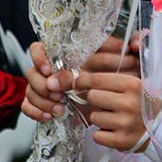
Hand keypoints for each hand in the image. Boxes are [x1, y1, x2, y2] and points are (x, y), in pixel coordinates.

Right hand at [21, 38, 139, 121]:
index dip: (40, 58)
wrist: (111, 101)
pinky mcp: (42, 104)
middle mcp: (49, 71)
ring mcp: (44, 88)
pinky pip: (27, 106)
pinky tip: (50, 116)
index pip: (38, 49)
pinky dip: (35, 112)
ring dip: (42, 101)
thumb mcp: (123, 60)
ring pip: (29, 91)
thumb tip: (134, 45)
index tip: (50, 70)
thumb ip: (131, 46)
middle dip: (42, 86)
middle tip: (59, 95)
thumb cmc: (115, 75)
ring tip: (60, 109)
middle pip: (31, 73)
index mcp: (62, 55)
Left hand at [74, 71, 145, 151]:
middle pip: (92, 96)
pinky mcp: (121, 141)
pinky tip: (114, 131)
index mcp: (133, 85)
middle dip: (96, 100)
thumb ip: (111, 81)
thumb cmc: (143, 104)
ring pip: (93, 116)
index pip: (98, 80)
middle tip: (107, 104)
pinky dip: (102, 134)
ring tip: (114, 118)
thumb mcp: (134, 85)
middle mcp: (129, 103)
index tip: (78, 83)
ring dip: (100, 118)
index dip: (83, 81)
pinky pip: (97, 135)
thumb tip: (76, 80)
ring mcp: (125, 123)